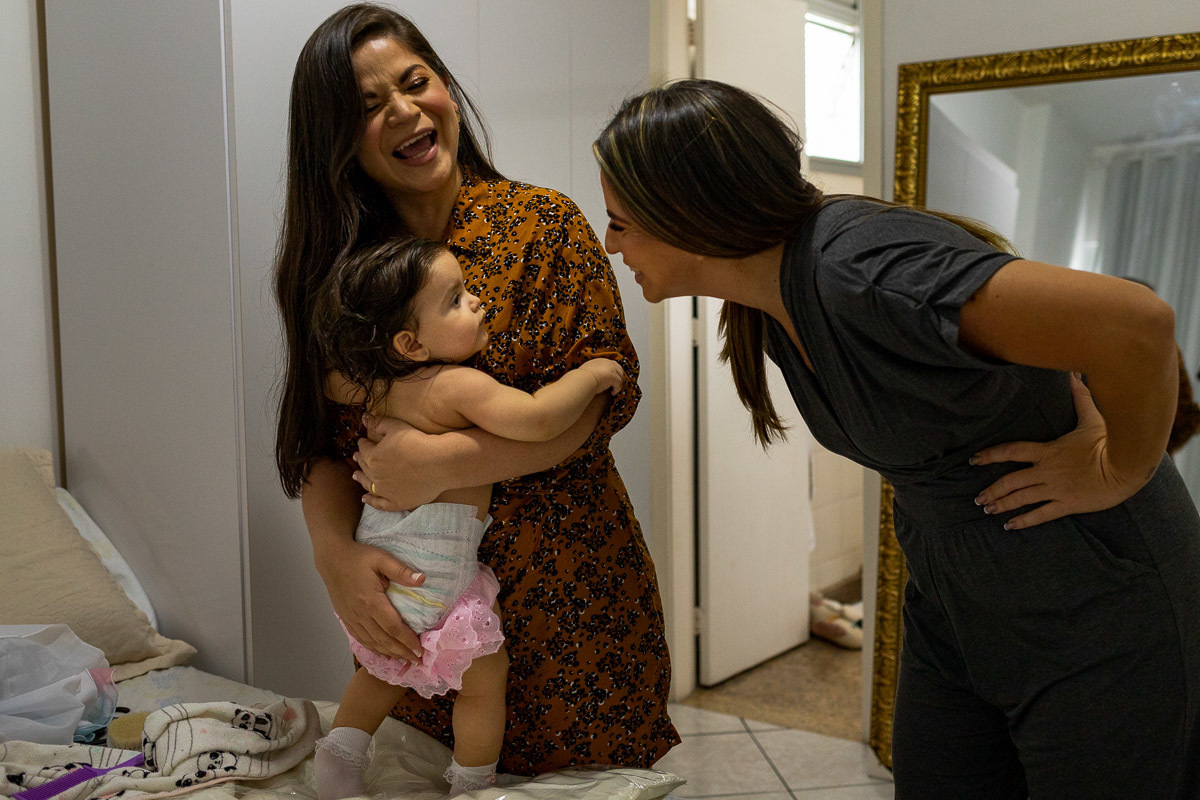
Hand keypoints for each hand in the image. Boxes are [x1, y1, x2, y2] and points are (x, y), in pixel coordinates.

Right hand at [317, 539, 424, 660]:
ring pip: (373, 642)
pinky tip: (384, 653)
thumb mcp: (382, 559)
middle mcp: (361, 614)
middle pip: (384, 640)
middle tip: (418, 661)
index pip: (393, 627)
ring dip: (390, 653)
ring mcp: (352, 619)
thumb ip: (401, 571)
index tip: (420, 650)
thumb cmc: (359, 557)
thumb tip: (422, 579)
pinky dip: (374, 649)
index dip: (407, 641)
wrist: (332, 559)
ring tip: (405, 660)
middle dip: (402, 652)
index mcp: (371, 601)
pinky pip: (361, 639)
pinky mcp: (346, 619)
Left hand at [353, 414, 442, 510]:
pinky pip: (380, 504)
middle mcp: (375, 475)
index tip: (363, 441)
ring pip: (368, 485)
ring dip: (361, 479)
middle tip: (357, 456)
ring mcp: (386, 491)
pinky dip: (371, 502)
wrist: (439, 463)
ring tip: (356, 475)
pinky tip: (366, 498)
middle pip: (364, 466)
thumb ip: (379, 423)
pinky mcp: (397, 502)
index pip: (364, 449)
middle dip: (360, 460)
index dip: (363, 444)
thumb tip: (364, 417)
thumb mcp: (397, 427)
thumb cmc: (418, 442)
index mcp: (373, 457)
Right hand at [580, 357, 625, 394]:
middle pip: (619, 370)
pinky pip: (619, 384)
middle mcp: (608, 363)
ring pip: (620, 377)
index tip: (613, 379)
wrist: (584, 378)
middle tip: (616, 386)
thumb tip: (592, 375)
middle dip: (619, 378)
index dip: (615, 372)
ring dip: (618, 385)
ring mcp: (612, 369)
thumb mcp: (588, 370)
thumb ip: (593, 370)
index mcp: (602, 361)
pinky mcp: (614, 377)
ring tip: (613, 390)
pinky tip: (612, 393)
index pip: (613, 365)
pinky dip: (617, 389)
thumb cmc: (583, 376)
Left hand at [971, 373, 1153, 528]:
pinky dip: (1023, 521)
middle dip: (991, 490)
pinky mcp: (1067, 505)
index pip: (1011, 451)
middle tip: (977, 498)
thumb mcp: (1091, 419)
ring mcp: (1056, 489)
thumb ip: (1079, 398)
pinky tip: (1009, 526)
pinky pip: (1041, 514)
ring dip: (1001, 504)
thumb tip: (1074, 374)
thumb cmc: (1109, 442)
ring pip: (1021, 498)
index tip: (974, 460)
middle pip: (1011, 480)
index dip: (991, 455)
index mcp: (1047, 451)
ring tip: (986, 509)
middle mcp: (1046, 471)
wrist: (1127, 467)